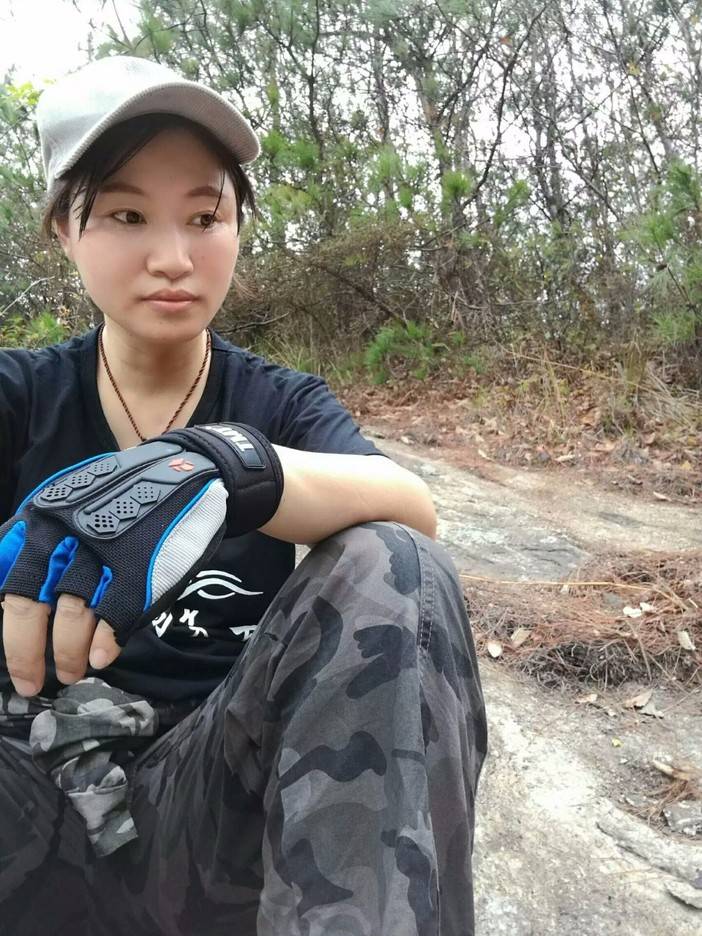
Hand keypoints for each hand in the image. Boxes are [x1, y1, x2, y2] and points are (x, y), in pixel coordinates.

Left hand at [0, 424, 282, 696]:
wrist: (190, 471)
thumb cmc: (129, 493)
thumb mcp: (71, 503)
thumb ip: (40, 540)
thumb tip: (9, 588)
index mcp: (41, 518)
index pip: (5, 582)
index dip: (6, 626)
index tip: (8, 654)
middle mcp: (65, 534)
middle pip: (27, 605)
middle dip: (24, 653)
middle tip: (30, 682)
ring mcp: (105, 552)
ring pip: (72, 617)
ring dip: (67, 654)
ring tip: (73, 672)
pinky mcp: (142, 569)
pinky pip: (115, 617)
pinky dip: (105, 643)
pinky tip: (101, 657)